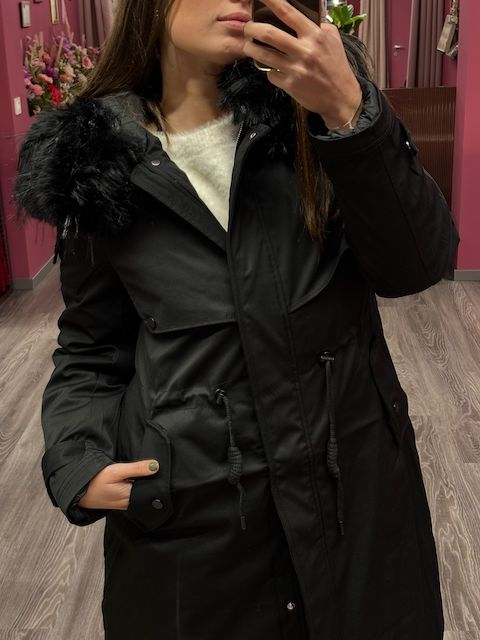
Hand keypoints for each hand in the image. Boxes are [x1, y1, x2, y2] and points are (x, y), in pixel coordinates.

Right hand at [78, 459, 159, 509]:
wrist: (78, 491)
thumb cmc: (96, 480)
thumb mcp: (116, 471)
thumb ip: (136, 469)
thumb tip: (156, 466)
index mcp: (130, 496)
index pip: (150, 489)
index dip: (157, 480)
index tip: (162, 472)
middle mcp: (129, 503)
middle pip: (145, 492)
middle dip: (151, 483)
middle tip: (157, 471)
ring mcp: (123, 504)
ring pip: (139, 494)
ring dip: (142, 486)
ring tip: (149, 475)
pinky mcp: (118, 502)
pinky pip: (132, 496)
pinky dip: (135, 489)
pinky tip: (136, 481)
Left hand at [242, 0, 362, 128]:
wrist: (341, 97)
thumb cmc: (336, 66)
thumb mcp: (333, 40)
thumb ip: (318, 25)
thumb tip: (306, 12)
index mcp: (315, 35)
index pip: (288, 12)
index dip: (271, 1)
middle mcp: (305, 50)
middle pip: (269, 33)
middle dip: (252, 28)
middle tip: (247, 27)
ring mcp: (296, 69)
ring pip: (264, 55)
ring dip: (250, 49)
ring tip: (248, 46)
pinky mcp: (290, 85)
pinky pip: (271, 74)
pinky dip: (269, 71)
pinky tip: (273, 70)